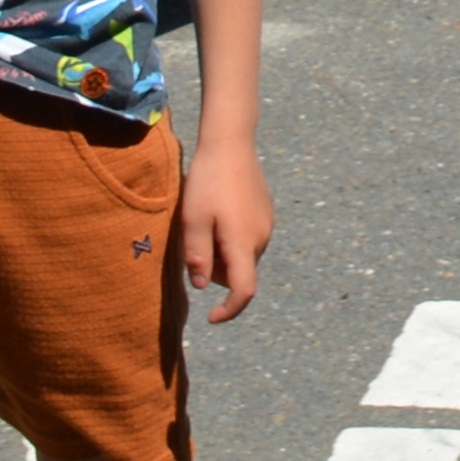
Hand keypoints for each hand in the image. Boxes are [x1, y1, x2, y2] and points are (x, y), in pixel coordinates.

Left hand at [178, 127, 272, 321]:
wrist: (230, 142)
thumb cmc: (208, 181)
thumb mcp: (193, 220)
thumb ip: (197, 257)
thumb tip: (202, 287)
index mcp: (243, 242)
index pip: (244, 290)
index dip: (229, 311)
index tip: (211, 317)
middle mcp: (261, 237)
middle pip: (239, 273)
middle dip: (216, 271)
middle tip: (194, 241)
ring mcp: (266, 224)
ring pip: (242, 257)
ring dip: (223, 254)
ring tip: (205, 222)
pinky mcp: (265, 213)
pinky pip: (247, 240)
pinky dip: (230, 239)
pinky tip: (218, 212)